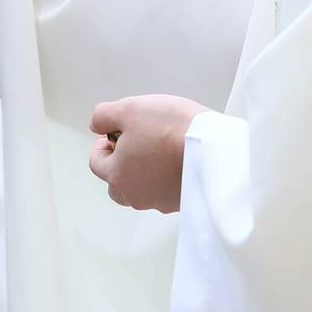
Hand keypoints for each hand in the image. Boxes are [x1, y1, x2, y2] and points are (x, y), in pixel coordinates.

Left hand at [87, 94, 205, 212]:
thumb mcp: (129, 109)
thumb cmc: (171, 128)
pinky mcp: (183, 203)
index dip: (102, 143)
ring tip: (158, 151)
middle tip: (134, 143)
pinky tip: (176, 160)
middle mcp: (136, 194)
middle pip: (117, 184)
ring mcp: (161, 202)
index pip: (96, 163)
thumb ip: (103, 116)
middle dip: (120, 164)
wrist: (215, 149)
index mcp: (118, 175)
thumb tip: (96, 125)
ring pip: (141, 191)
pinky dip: (165, 179)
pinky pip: (165, 192)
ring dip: (143, 173)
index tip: (115, 131)